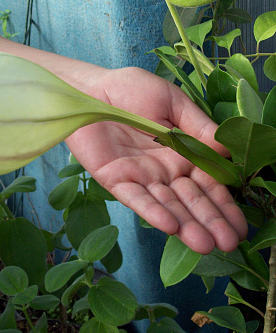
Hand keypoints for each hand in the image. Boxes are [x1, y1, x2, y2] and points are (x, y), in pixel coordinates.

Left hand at [66, 67, 247, 253]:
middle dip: (209, 221)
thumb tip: (228, 149)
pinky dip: (151, 211)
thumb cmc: (132, 90)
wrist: (92, 88)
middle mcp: (162, 170)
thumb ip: (197, 126)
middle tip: (229, 244)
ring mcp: (139, 176)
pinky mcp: (114, 179)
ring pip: (165, 204)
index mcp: (181, 153)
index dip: (223, 205)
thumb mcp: (172, 102)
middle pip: (189, 200)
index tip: (240, 227)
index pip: (207, 184)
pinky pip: (135, 198)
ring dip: (184, 224)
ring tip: (204, 244)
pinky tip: (170, 226)